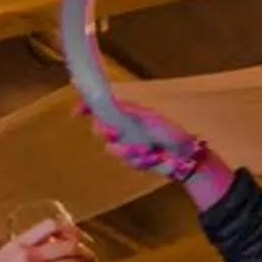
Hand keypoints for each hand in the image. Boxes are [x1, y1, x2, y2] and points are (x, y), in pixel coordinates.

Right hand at [77, 99, 210, 183]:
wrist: (183, 155)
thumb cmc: (168, 130)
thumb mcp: (146, 116)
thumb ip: (124, 110)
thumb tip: (105, 100)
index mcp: (125, 112)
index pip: (100, 107)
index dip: (86, 107)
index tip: (77, 113)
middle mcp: (122, 127)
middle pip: (100, 129)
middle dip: (107, 132)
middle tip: (115, 133)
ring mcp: (126, 144)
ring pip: (111, 149)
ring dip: (128, 150)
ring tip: (147, 149)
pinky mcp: (132, 160)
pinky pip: (125, 161)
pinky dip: (138, 160)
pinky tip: (151, 158)